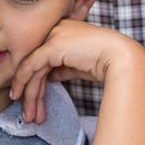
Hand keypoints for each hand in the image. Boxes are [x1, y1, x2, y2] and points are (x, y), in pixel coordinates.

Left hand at [10, 20, 144, 123]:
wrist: (121, 57)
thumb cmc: (105, 61)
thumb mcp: (78, 65)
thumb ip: (62, 68)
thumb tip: (49, 77)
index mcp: (61, 30)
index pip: (41, 56)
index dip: (34, 79)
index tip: (30, 99)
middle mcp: (54, 28)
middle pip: (34, 62)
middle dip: (29, 90)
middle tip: (28, 113)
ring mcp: (52, 35)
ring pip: (31, 66)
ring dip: (29, 94)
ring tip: (30, 116)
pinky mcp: (52, 45)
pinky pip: (32, 66)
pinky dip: (25, 84)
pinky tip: (24, 100)